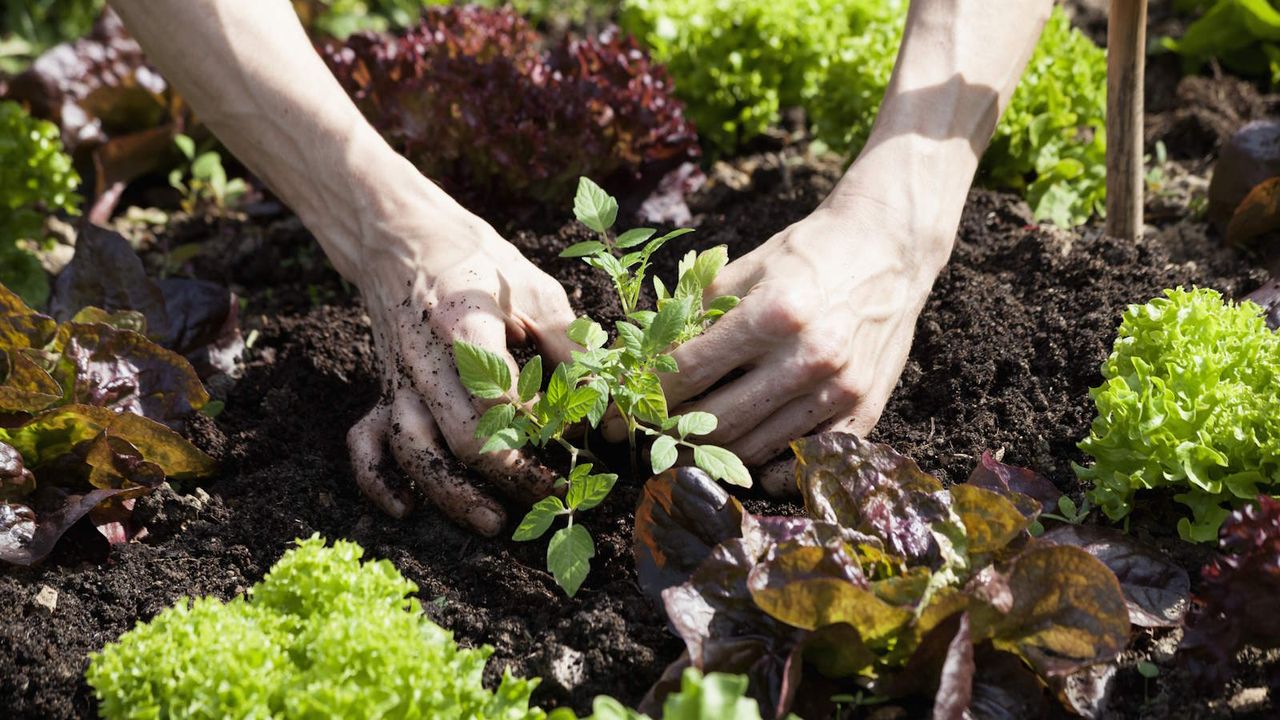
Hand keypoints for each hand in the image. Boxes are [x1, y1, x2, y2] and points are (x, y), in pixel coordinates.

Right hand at [345, 200, 577, 535]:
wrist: (402, 237)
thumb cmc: (478, 263)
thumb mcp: (534, 288)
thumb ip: (569, 346)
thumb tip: (600, 408)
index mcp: (463, 323)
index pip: (502, 394)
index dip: (544, 428)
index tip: (579, 438)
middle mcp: (423, 358)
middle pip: (461, 437)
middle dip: (512, 475)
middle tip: (557, 493)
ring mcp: (396, 378)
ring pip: (414, 450)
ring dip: (451, 494)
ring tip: (494, 522)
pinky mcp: (381, 390)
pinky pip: (365, 444)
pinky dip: (377, 481)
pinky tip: (405, 508)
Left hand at [657, 204, 948, 494]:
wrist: (888, 247)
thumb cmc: (806, 253)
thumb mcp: (745, 267)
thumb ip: (694, 314)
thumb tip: (639, 359)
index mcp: (772, 314)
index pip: (688, 373)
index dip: (645, 398)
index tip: (617, 412)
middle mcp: (808, 358)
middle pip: (717, 421)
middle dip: (668, 433)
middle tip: (642, 438)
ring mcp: (839, 390)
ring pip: (755, 448)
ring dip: (710, 453)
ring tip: (680, 447)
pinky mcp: (864, 410)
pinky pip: (803, 459)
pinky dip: (768, 466)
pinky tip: (742, 455)